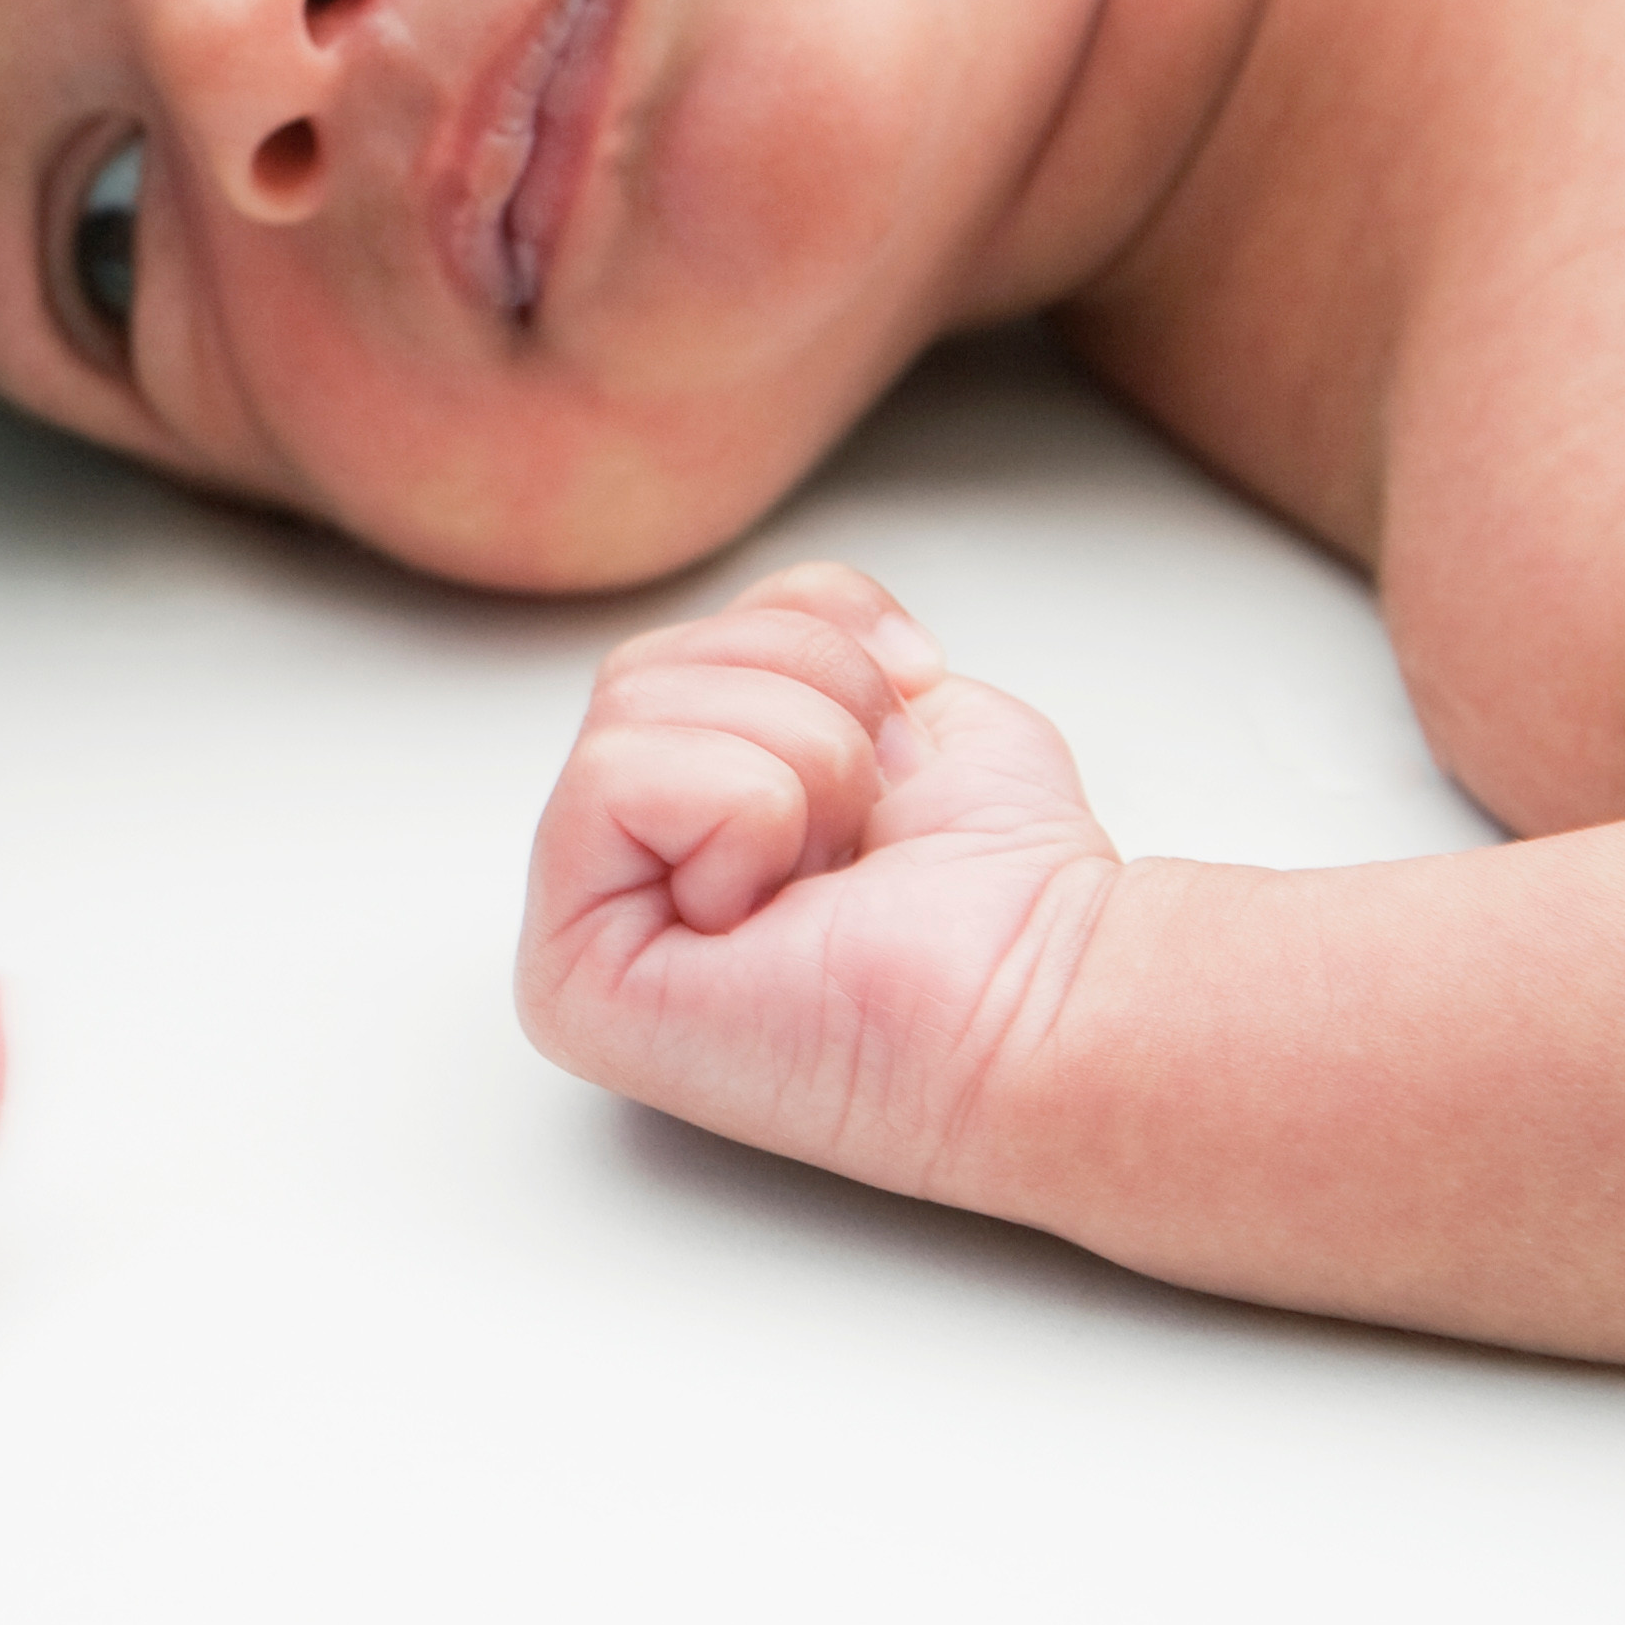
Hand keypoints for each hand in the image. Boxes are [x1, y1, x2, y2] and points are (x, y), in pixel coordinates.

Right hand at [520, 562, 1119, 1204]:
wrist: (1051, 1005)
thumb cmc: (1002, 897)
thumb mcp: (907, 694)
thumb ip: (805, 633)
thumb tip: (774, 619)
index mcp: (680, 814)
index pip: (684, 643)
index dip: (817, 649)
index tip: (899, 760)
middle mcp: (618, 877)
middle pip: (641, 668)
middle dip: (808, 702)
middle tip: (869, 822)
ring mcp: (582, 934)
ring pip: (629, 708)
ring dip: (795, 761)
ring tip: (833, 871)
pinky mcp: (573, 980)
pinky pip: (609, 780)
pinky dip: (739, 810)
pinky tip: (779, 905)